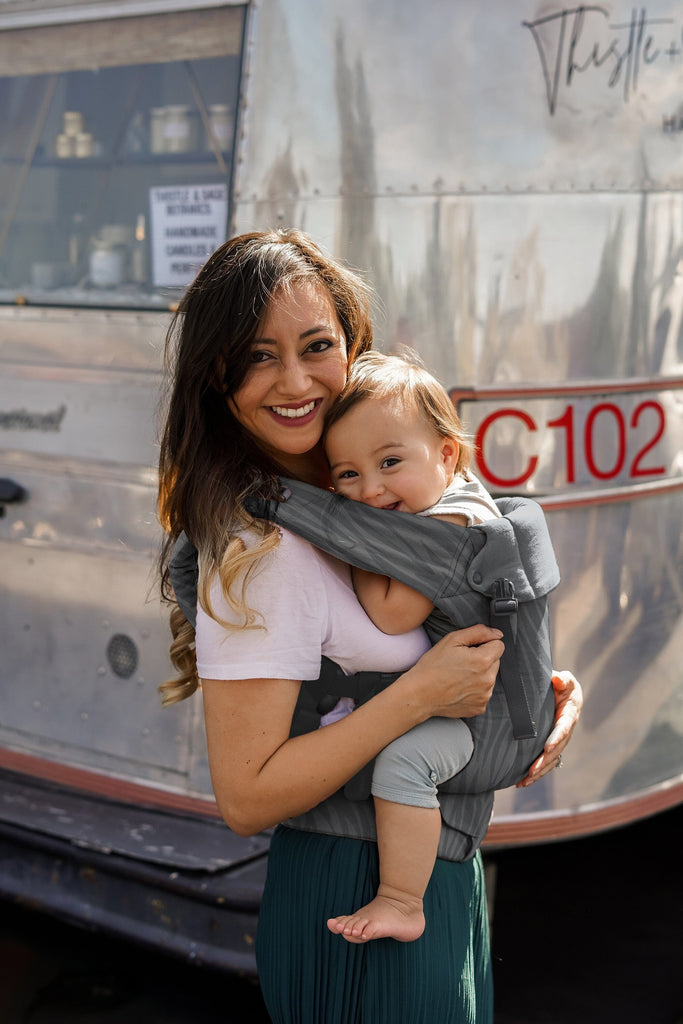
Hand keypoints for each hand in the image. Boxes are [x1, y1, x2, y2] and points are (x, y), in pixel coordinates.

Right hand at [406, 624, 503, 720]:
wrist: (419, 694)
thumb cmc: (432, 666)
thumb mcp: (452, 640)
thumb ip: (478, 632)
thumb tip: (497, 634)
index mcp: (483, 660)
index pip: (499, 645)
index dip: (484, 643)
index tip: (469, 649)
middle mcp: (488, 680)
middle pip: (496, 661)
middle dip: (483, 659)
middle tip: (461, 662)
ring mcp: (484, 696)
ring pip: (490, 677)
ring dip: (480, 675)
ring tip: (459, 676)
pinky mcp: (480, 707)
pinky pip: (484, 693)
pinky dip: (475, 689)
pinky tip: (459, 687)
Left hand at [516, 670, 582, 786]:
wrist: (562, 691)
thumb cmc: (561, 684)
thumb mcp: (565, 679)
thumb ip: (563, 679)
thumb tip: (557, 679)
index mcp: (570, 713)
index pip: (564, 727)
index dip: (556, 738)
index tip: (547, 747)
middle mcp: (566, 730)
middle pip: (557, 749)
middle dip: (545, 761)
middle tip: (532, 770)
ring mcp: (560, 739)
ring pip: (551, 759)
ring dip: (539, 771)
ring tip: (524, 781)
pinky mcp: (552, 745)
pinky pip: (546, 761)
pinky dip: (536, 772)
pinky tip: (522, 782)